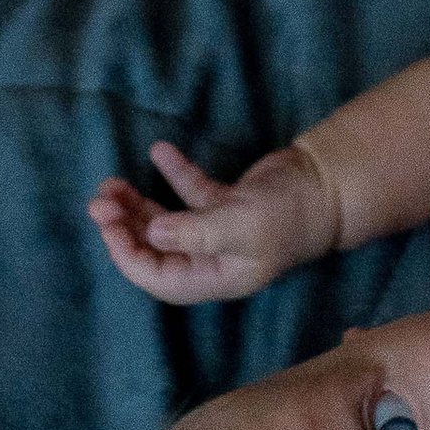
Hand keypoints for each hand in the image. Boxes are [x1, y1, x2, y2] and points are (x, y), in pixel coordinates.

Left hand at [85, 140, 336, 303]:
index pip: (156, 276)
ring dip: (137, 206)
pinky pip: (190, 193)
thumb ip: (196, 232)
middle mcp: (211, 259)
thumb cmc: (289, 213)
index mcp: (213, 277)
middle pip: (155, 249)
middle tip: (100, 200)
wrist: (329, 186)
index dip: (127, 254)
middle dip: (124, 227)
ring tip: (112, 184)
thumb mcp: (242, 225)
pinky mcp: (228, 205)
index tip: (108, 224)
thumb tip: (152, 233)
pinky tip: (159, 151)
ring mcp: (218, 231)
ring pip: (165, 223)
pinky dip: (173, 174)